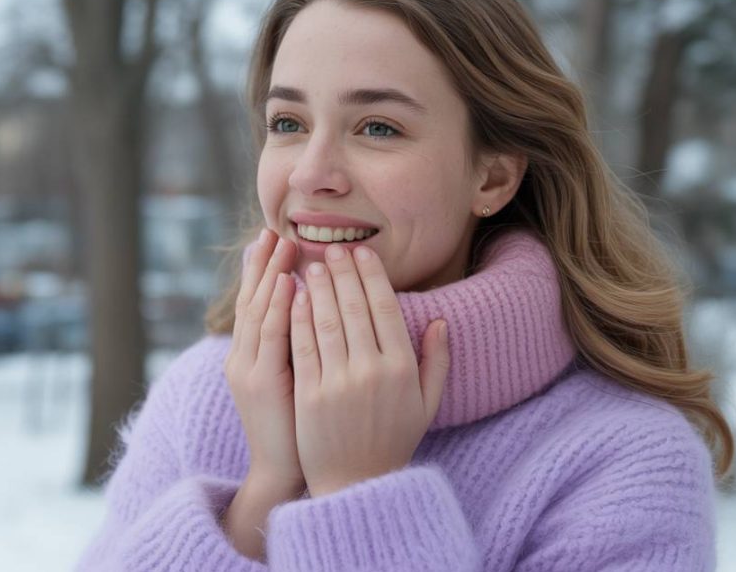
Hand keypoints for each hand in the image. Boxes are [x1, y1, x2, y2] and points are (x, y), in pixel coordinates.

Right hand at [225, 229, 304, 489]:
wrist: (284, 470)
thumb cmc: (300, 425)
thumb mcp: (296, 378)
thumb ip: (300, 343)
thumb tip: (317, 306)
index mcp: (252, 355)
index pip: (257, 302)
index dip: (264, 270)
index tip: (275, 239)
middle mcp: (243, 356)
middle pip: (251, 299)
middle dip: (262, 263)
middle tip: (273, 229)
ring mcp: (248, 368)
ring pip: (257, 310)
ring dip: (269, 274)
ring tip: (281, 243)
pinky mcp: (260, 381)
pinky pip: (269, 337)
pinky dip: (276, 307)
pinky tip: (287, 283)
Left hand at [289, 242, 449, 497]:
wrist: (357, 485)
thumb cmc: (393, 441)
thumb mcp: (427, 404)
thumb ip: (438, 361)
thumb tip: (440, 320)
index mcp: (402, 369)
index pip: (385, 309)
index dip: (372, 277)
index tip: (362, 253)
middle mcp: (372, 371)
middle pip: (355, 308)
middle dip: (343, 273)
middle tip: (333, 249)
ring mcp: (339, 383)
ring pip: (327, 322)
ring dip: (319, 288)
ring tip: (312, 265)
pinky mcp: (310, 395)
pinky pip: (304, 346)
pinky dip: (299, 318)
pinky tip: (295, 298)